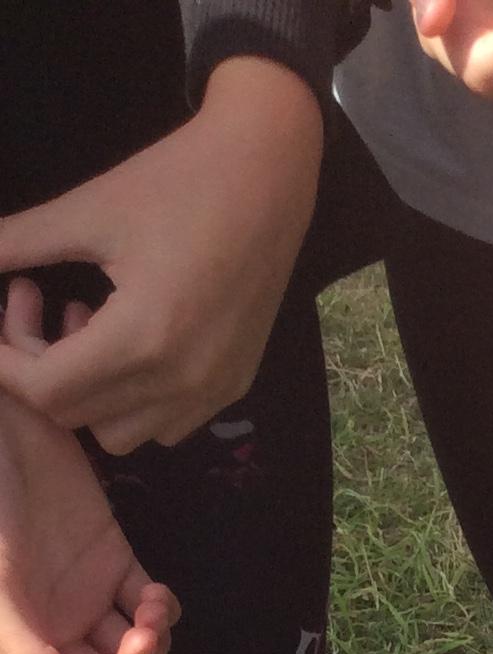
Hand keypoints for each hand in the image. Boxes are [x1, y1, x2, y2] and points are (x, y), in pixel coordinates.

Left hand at [0, 59, 321, 452]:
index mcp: (141, 336)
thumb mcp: (87, 210)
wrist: (267, 178)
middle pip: (76, 417)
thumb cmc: (176, 182)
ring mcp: (211, 390)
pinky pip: (165, 427)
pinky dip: (133, 403)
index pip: (46, 390)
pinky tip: (131, 346)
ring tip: (87, 332)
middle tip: (35, 309)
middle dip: (38, 371)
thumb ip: (18, 242)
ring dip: (87, 395)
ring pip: (119, 436)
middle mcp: (180, 380)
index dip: (4, 363)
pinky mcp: (232, 387)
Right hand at [0, 385, 175, 653]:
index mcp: (18, 647)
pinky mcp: (111, 561)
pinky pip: (148, 606)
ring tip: (150, 614)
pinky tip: (156, 596)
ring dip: (152, 646)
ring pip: (134, 649)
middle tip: (140, 643)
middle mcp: (52, 631)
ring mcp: (84, 598)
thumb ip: (25, 653)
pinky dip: (162, 612)